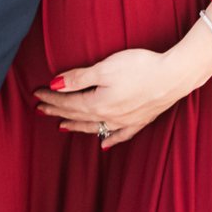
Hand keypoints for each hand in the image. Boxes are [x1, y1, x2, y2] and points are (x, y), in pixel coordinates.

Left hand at [33, 36, 211, 150]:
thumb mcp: (105, 67)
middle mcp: (108, 117)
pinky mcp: (140, 120)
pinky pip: (119, 135)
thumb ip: (79, 77)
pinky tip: (103, 144)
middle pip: (77, 115)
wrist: (174, 75)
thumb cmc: (140, 68)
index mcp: (97, 104)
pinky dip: (109, 140)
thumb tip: (55, 85)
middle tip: (41, 109)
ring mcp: (124, 121)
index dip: (51, 98)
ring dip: (76, 126)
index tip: (37, 94)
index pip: (67, 102)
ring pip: (94, 127)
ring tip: (62, 126)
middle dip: (57, 111)